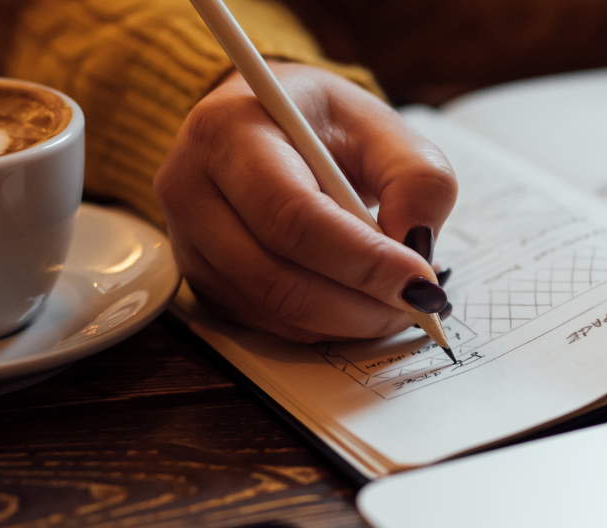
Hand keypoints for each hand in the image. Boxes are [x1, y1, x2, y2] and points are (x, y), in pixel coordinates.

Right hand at [154, 63, 456, 341]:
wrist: (267, 122)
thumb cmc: (322, 124)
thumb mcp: (382, 127)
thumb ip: (417, 178)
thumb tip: (417, 248)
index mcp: (231, 131)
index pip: (293, 215)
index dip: (363, 260)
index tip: (421, 281)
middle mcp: (190, 186)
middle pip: (275, 275)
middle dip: (358, 303)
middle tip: (416, 303)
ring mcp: (185, 239)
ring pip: (269, 308)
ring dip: (344, 321)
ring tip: (393, 304)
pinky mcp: (198, 277)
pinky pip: (263, 322)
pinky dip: (320, 325)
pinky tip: (355, 304)